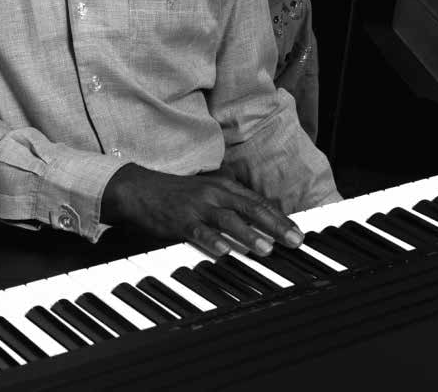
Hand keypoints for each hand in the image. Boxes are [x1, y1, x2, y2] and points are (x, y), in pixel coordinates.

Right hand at [101, 163, 303, 258]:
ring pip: (228, 220)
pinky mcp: (179, 219)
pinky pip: (199, 231)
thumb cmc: (176, 194)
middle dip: (275, 226)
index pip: (257, 202)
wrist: (138, 188)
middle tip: (295, 241)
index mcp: (222, 186)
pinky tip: (224, 250)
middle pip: (250, 209)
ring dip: (249, 235)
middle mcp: (213, 193)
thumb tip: (261, 220)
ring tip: (267, 248)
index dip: (280, 217)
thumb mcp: (207, 192)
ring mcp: (196, 206)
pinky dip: (212, 240)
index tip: (298, 232)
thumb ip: (231, 204)